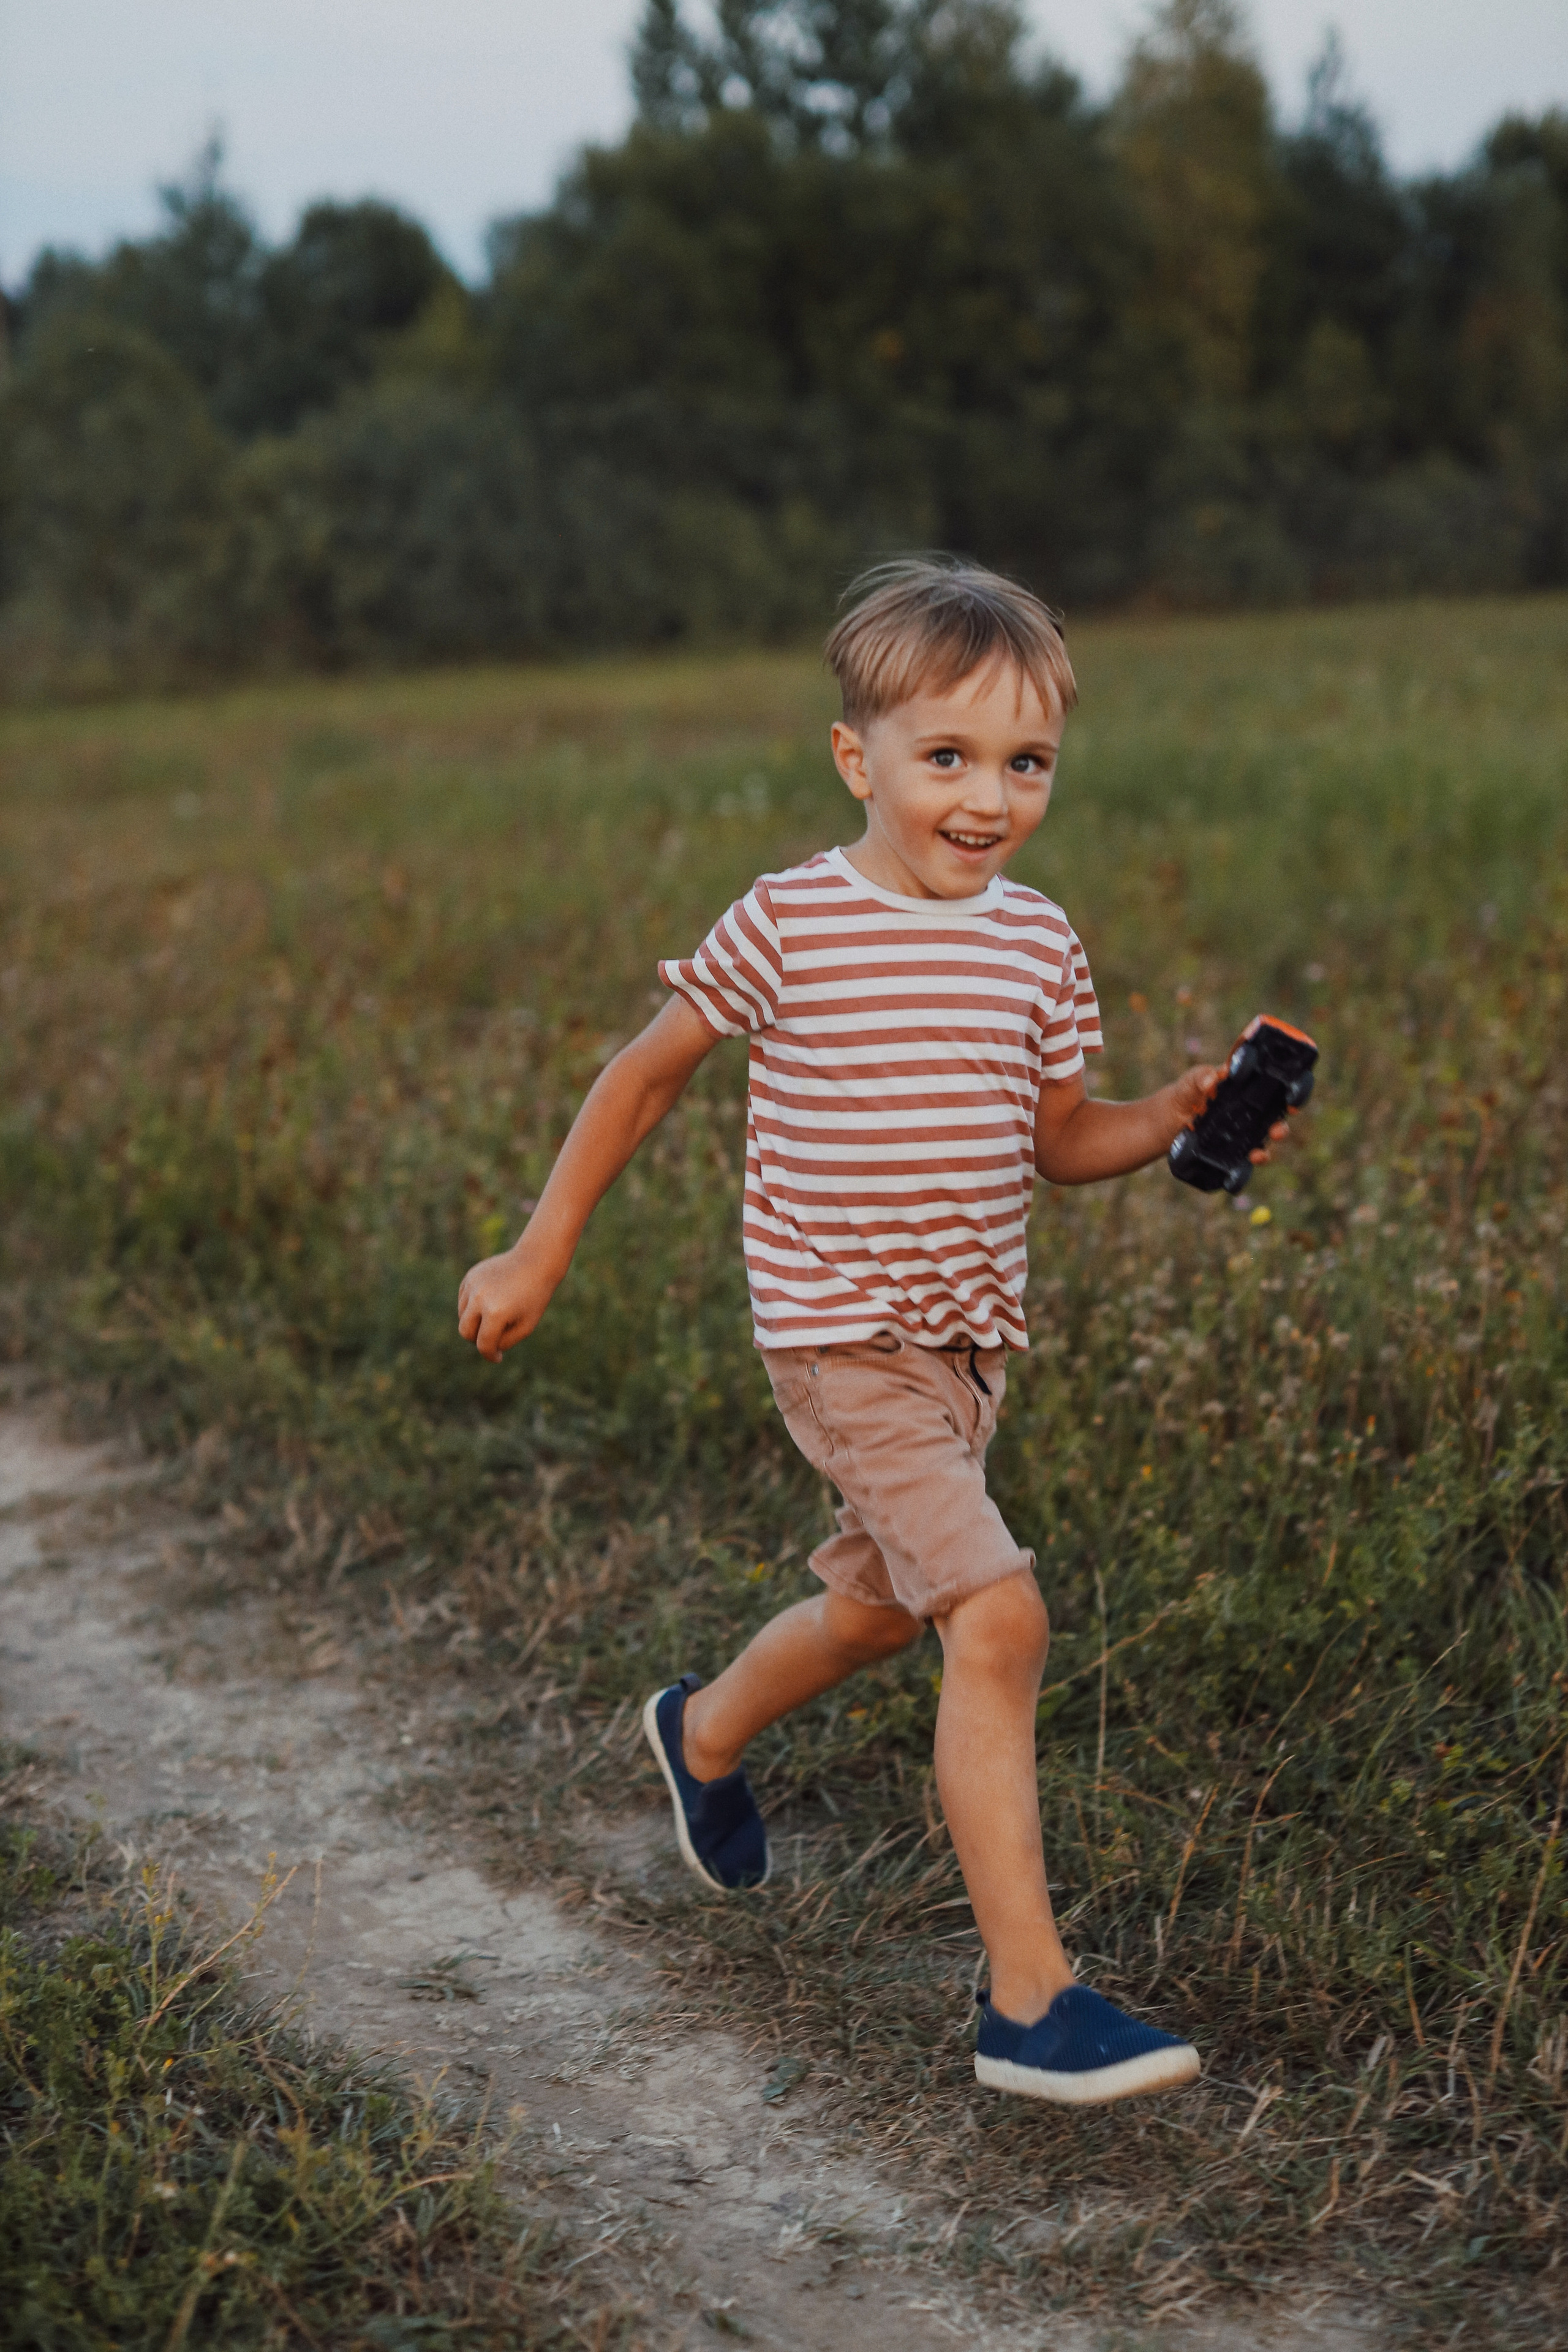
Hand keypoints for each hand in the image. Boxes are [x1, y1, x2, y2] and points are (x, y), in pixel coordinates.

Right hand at [457, 1238, 560, 1361]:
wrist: (535, 1261)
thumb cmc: (534, 1297)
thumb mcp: (526, 1326)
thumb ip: (504, 1342)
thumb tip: (485, 1347)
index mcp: (496, 1312)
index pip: (483, 1344)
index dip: (490, 1355)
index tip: (498, 1358)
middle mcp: (480, 1298)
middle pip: (465, 1332)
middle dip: (478, 1339)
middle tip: (494, 1337)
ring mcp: (472, 1285)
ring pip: (463, 1316)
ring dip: (476, 1322)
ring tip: (498, 1314)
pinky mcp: (470, 1277)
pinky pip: (464, 1301)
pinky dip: (473, 1307)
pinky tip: (491, 1301)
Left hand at [1168, 1063, 1292, 1163]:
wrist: (1164, 1121)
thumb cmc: (1183, 1094)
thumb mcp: (1189, 1082)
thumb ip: (1199, 1077)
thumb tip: (1211, 1079)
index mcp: (1244, 1088)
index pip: (1273, 1087)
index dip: (1287, 1089)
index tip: (1292, 1093)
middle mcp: (1249, 1112)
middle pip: (1274, 1120)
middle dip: (1281, 1127)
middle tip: (1277, 1130)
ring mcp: (1241, 1133)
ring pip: (1261, 1143)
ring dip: (1265, 1151)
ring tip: (1258, 1155)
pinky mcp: (1229, 1151)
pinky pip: (1242, 1161)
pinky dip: (1243, 1169)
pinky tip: (1238, 1172)